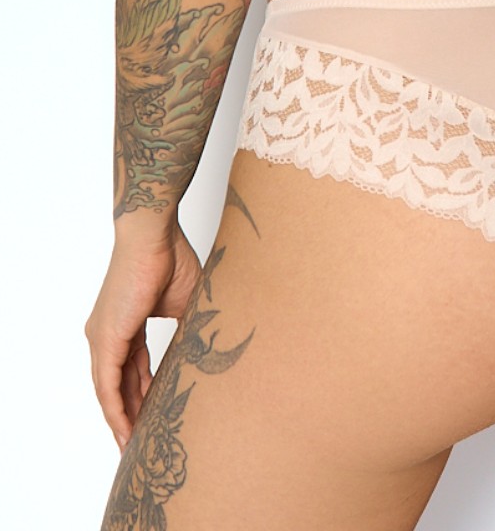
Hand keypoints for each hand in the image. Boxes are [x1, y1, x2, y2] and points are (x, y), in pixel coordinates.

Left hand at [84, 221, 202, 450]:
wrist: (154, 234)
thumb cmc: (170, 256)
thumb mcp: (185, 304)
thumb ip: (188, 329)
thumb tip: (207, 349)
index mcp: (124, 325)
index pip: (130, 370)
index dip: (141, 395)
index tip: (154, 416)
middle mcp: (107, 333)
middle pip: (117, 385)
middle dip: (131, 414)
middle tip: (144, 440)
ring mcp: (103, 336)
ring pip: (109, 389)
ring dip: (122, 419)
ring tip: (135, 445)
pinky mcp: (105, 337)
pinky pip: (107, 384)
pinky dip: (116, 408)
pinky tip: (125, 428)